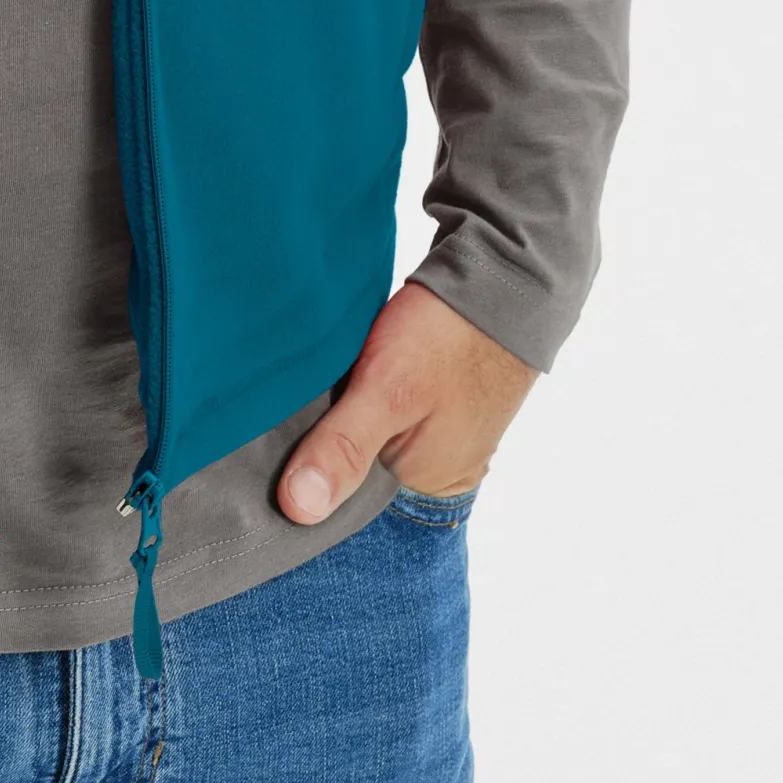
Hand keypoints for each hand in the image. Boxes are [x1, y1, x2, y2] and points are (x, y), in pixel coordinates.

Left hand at [278, 282, 537, 525]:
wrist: (507, 272)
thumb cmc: (450, 334)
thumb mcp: (387, 391)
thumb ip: (344, 447)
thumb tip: (297, 509)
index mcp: (427, 480)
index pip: (344, 488)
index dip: (305, 460)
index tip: (274, 424)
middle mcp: (439, 464)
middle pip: (356, 455)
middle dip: (325, 426)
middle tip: (304, 383)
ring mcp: (444, 428)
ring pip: (370, 424)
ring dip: (346, 399)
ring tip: (331, 367)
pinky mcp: (441, 394)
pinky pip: (388, 400)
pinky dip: (367, 381)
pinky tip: (356, 359)